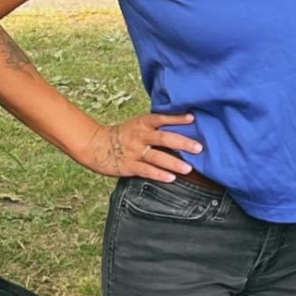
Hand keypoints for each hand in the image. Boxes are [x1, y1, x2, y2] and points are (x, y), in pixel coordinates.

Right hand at [83, 112, 200, 180]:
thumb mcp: (139, 124)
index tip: (193, 118)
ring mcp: (134, 151)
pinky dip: (159, 174)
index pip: (162, 118)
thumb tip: (184, 123)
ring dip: (174, 163)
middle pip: (164, 138)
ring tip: (188, 168)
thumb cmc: (125, 134)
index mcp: (143, 123)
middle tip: (198, 148)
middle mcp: (140, 136)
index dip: (177, 118)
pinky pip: (146, 170)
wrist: (97, 145)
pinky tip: (171, 178)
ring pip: (157, 157)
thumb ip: (157, 125)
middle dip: (182, 143)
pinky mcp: (129, 166)